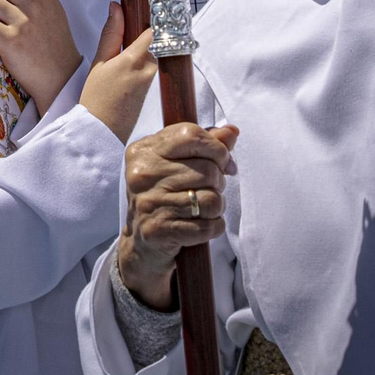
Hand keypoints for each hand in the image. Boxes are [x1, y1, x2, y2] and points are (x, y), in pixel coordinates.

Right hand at [77, 2, 157, 141]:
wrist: (101, 131)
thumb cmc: (95, 98)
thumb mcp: (99, 62)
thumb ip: (111, 33)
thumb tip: (116, 8)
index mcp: (134, 59)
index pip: (151, 29)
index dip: (146, 20)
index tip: (140, 11)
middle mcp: (148, 69)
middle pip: (150, 43)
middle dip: (137, 41)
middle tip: (118, 43)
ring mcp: (152, 80)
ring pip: (149, 56)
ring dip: (136, 55)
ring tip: (115, 64)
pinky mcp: (151, 90)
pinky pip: (147, 70)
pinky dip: (136, 68)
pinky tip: (121, 77)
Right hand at [117, 123, 238, 310]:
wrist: (142, 243)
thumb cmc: (165, 196)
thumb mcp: (178, 164)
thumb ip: (205, 145)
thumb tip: (232, 131)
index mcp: (144, 150)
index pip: (191, 135)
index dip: (217, 148)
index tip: (223, 162)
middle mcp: (142, 174)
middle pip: (207, 170)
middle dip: (218, 182)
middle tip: (209, 190)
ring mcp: (148, 202)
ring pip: (211, 199)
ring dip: (217, 207)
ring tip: (205, 209)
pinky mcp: (158, 230)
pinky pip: (207, 226)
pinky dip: (214, 227)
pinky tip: (203, 225)